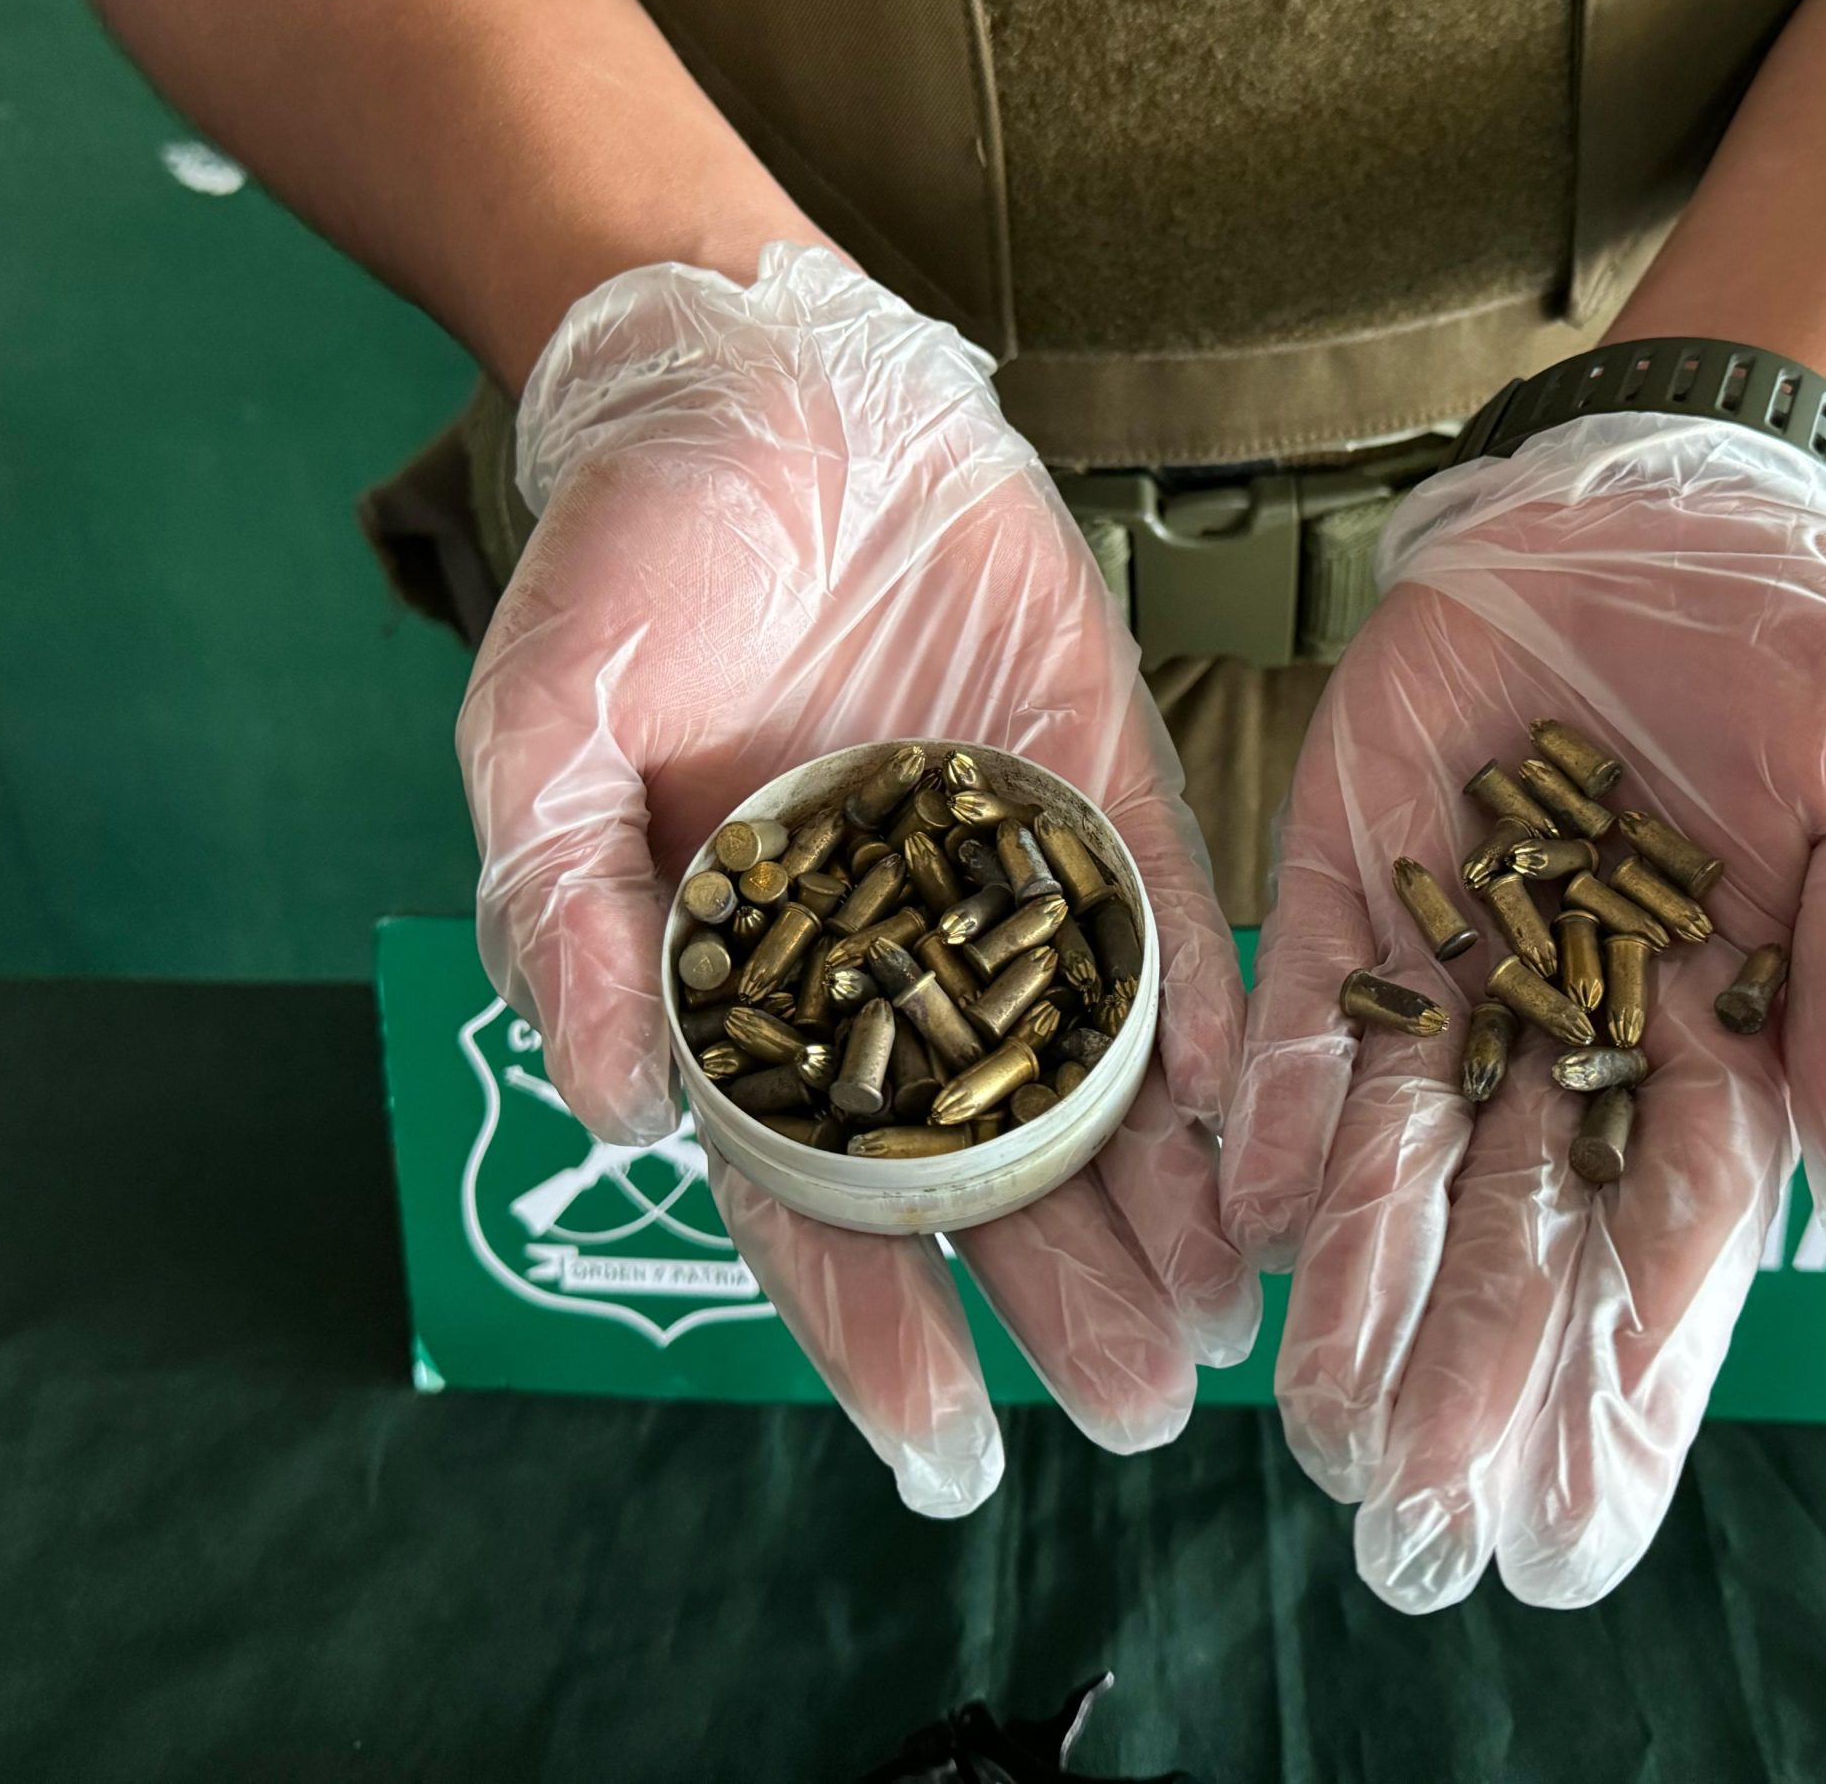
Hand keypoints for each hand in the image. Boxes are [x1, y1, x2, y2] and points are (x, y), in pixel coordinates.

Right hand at [460, 246, 1256, 1515]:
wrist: (769, 377)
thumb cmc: (630, 551)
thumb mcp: (546, 723)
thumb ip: (559, 906)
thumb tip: (610, 1104)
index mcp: (746, 981)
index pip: (810, 1197)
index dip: (871, 1327)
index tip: (943, 1448)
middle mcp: (889, 960)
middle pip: (981, 1171)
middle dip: (1060, 1294)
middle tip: (1151, 1410)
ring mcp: (1007, 881)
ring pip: (1095, 1079)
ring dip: (1164, 1198)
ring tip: (1239, 1319)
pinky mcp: (1104, 785)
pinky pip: (1173, 925)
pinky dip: (1223, 1021)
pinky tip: (1279, 1117)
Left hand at [1221, 414, 1825, 1608]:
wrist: (1669, 501)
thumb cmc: (1817, 667)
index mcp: (1719, 1055)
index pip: (1667, 1256)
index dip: (1622, 1392)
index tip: (1573, 1540)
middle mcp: (1568, 1043)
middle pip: (1521, 1240)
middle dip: (1472, 1384)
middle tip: (1414, 1536)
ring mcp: (1448, 967)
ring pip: (1400, 1160)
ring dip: (1362, 1293)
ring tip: (1323, 1431)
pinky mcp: (1342, 881)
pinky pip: (1303, 1014)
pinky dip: (1282, 1114)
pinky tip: (1251, 1222)